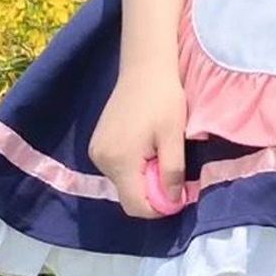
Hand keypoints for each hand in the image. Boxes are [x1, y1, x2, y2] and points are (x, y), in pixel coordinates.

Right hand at [88, 63, 187, 218]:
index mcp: (119, 160)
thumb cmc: (163, 99)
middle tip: (171, 169)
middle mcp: (101, 160)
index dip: (159, 208)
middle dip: (152, 191)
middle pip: (128, 195)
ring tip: (160, 152)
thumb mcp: (174, 136)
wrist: (144, 68)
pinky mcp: (97, 144)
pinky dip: (134, 167)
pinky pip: (118, 169)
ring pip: (123, 183)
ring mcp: (96, 151)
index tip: (179, 195)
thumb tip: (174, 201)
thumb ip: (172, 172)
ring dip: (144, 178)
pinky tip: (147, 147)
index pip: (135, 205)